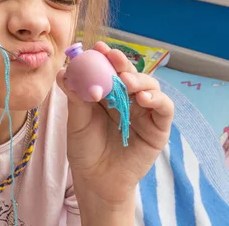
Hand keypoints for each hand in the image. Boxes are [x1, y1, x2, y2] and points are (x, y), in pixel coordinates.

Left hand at [57, 41, 173, 207]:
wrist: (96, 181)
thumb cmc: (86, 150)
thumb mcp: (77, 122)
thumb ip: (75, 97)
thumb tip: (64, 72)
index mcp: (108, 93)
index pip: (110, 69)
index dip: (105, 56)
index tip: (98, 47)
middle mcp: (128, 98)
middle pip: (130, 73)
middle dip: (122, 63)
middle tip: (113, 57)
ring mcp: (145, 111)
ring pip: (150, 85)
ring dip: (139, 80)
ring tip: (126, 82)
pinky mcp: (158, 127)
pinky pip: (164, 108)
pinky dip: (157, 99)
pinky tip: (143, 98)